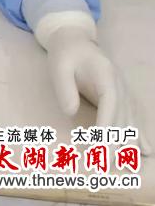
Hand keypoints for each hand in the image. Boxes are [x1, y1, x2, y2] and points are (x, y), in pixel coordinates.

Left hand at [46, 26, 150, 154]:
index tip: (101, 146)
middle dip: (115, 141)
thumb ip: (64, 87)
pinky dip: (139, 134)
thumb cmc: (66, 54)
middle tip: (103, 163)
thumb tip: (70, 112)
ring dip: (128, 142)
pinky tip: (145, 150)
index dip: (107, 126)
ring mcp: (123, 91)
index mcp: (105, 74)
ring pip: (131, 120)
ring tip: (123, 163)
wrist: (76, 41)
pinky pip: (133, 117)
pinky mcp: (122, 96)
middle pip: (122, 116)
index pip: (110, 103)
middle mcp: (119, 84)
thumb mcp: (59, 66)